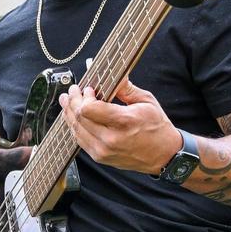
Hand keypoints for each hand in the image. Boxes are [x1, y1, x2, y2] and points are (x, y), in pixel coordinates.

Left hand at [59, 79, 180, 173]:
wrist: (163, 155)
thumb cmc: (157, 127)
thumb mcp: (146, 101)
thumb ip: (125, 88)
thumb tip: (112, 74)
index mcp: (124, 122)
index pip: (89, 109)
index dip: (84, 97)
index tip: (88, 89)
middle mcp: (111, 138)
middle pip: (79, 118)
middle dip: (72, 101)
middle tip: (72, 91)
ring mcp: (103, 150)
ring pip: (76, 129)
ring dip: (68, 114)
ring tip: (66, 101)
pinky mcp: (100, 157)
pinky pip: (80, 140)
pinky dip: (75, 127)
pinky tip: (73, 117)